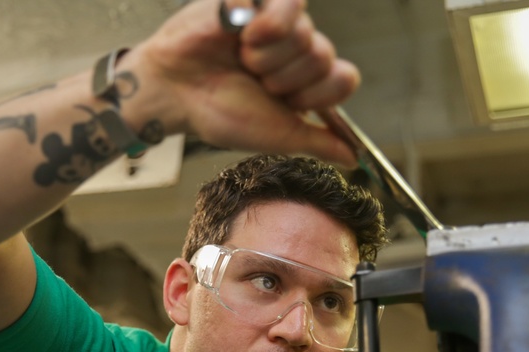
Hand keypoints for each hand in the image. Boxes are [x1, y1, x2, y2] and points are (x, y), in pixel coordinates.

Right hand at [129, 0, 359, 164]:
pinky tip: (236, 35)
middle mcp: (297, 46)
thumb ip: (317, 142)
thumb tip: (352, 158)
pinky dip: (263, 25)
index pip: (344, 78)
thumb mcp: (277, 136)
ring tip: (241, 60)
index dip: (316, 94)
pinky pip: (286, 0)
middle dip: (284, 78)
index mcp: (306, 78)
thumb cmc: (220, 112)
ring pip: (306, 32)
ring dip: (267, 57)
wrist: (175, 92)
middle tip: (254, 80)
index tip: (285, 102)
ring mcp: (278, 19)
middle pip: (324, 56)